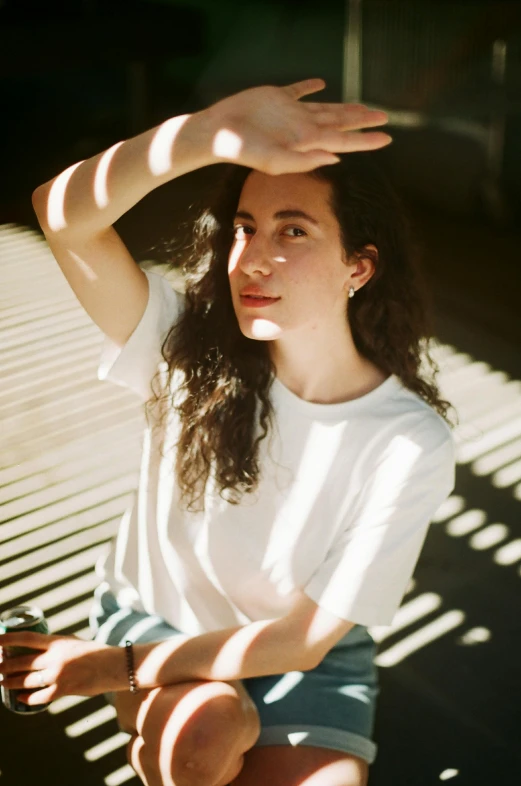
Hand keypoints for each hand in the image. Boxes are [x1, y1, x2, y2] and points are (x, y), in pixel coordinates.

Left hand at [0, 631, 124, 706]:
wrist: (114, 665)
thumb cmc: (95, 652)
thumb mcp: (73, 642)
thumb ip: (55, 646)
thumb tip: (37, 648)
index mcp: (57, 642)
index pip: (26, 639)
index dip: (7, 640)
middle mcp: (55, 658)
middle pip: (21, 662)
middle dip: (4, 666)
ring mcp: (58, 675)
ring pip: (26, 681)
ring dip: (11, 682)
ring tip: (1, 682)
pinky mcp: (64, 690)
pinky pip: (39, 697)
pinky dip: (27, 698)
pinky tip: (19, 698)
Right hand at [203, 77, 391, 174]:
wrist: (219, 133)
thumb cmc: (244, 150)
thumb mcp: (277, 161)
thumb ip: (306, 161)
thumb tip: (337, 157)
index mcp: (307, 142)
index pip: (344, 140)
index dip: (366, 140)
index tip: (387, 138)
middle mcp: (303, 127)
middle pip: (341, 123)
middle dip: (362, 122)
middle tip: (384, 117)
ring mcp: (292, 112)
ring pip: (326, 108)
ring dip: (345, 108)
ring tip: (363, 108)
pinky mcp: (278, 98)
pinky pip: (299, 91)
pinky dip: (310, 87)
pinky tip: (321, 85)